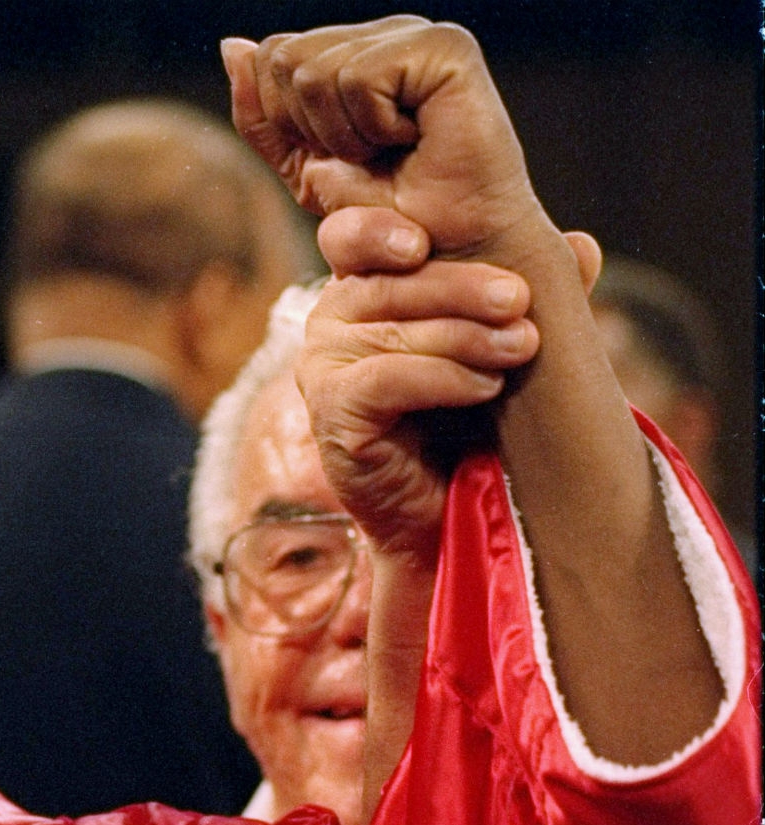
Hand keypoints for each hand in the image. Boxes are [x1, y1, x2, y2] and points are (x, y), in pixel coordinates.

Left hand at [222, 17, 547, 260]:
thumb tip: (233, 46)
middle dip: (309, 128)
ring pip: (312, 70)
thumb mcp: (303, 168)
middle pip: (283, 57)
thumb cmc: (387, 219)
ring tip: (391, 151)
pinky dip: (370, 128)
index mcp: (355, 51)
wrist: (447, 258)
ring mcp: (417, 34)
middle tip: (367, 157)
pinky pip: (356, 78)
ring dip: (342, 135)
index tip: (340, 156)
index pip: (269, 55)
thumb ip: (262, 113)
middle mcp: (387, 33)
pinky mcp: (445, 48)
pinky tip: (411, 139)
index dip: (283, 120)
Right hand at [298, 207, 538, 558]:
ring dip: (466, 337)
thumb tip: (584, 247)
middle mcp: (331, 320)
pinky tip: (484, 385)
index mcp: (365, 288)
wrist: (455, 513)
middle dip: (462, 288)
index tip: (424, 240)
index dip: (379, 229)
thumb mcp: (504, 343)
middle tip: (521, 300)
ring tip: (523, 347)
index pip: (355, 237)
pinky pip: (385, 379)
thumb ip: (533, 294)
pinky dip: (442, 379)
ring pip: (393, 330)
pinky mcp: (328, 413)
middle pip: (390, 283)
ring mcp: (321, 366)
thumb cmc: (474, 421)